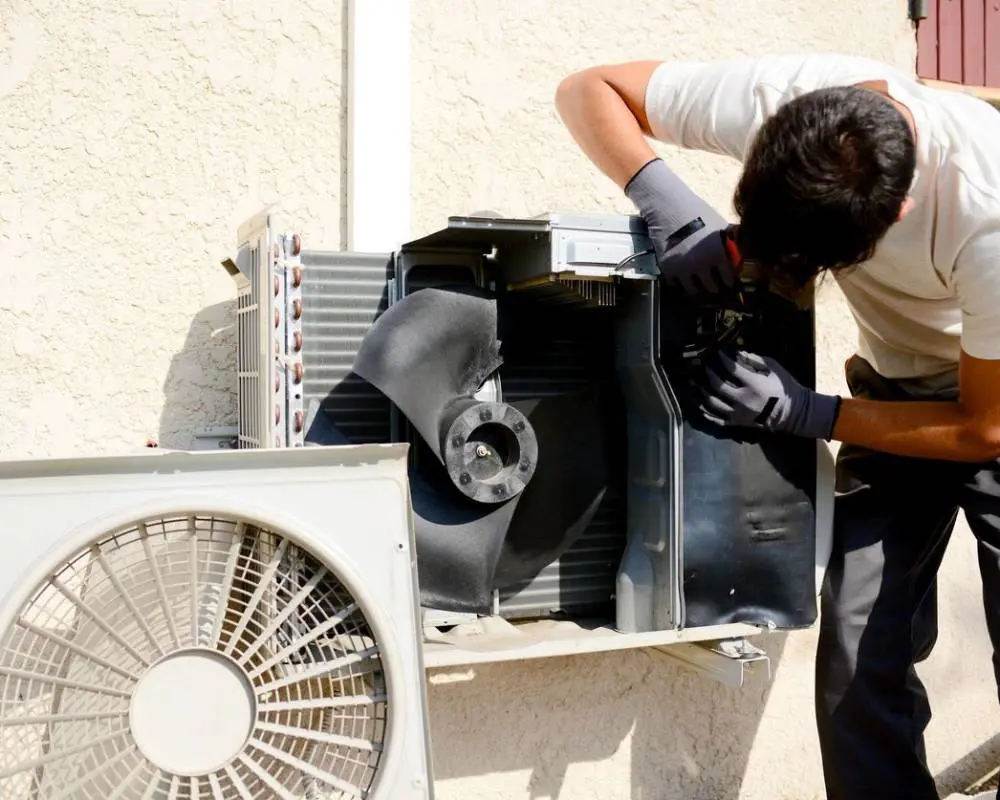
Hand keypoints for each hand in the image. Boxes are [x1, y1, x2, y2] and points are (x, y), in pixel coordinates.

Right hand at [624, 158, 735, 293]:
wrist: (668, 207)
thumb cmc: (697, 212)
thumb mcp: (719, 226)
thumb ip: (729, 243)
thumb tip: (739, 256)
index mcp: (718, 254)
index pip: (729, 279)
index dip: (729, 280)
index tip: (728, 281)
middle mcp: (701, 265)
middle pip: (712, 288)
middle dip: (714, 285)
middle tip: (713, 282)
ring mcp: (683, 268)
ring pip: (693, 290)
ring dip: (697, 286)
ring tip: (697, 281)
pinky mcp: (667, 268)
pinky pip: (675, 283)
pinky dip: (679, 281)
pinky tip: (682, 273)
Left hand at [698, 350, 840, 439]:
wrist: (793, 413)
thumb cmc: (784, 387)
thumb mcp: (773, 368)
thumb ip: (754, 360)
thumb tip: (737, 353)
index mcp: (754, 384)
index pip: (731, 369)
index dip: (722, 359)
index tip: (718, 353)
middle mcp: (743, 400)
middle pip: (718, 385)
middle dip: (709, 373)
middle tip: (705, 366)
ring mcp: (738, 414)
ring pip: (713, 403)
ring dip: (703, 392)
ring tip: (698, 384)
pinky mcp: (737, 423)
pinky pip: (716, 419)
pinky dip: (706, 412)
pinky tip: (700, 405)